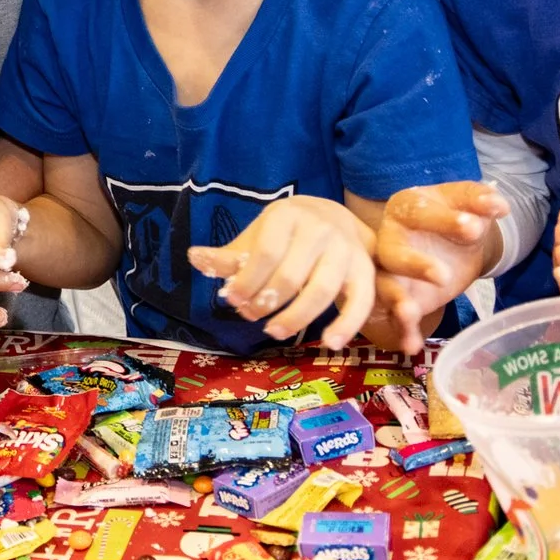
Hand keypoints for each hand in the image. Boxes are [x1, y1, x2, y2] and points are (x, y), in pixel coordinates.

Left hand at [191, 196, 375, 347]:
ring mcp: (346, 250)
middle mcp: (321, 229)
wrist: (335, 216)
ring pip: (322, 291)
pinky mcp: (365, 271)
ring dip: (296, 318)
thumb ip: (230, 255)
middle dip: (267, 303)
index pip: (266, 254)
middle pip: (291, 276)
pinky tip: (329, 343)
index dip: (247, 281)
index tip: (233, 300)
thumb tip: (194, 258)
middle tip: (251, 316)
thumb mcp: (257, 236)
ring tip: (274, 331)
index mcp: (288, 216)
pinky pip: (360, 302)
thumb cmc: (287, 233)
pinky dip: (346, 325)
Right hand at [374, 182, 506, 352]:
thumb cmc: (456, 218)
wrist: (450, 242)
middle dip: (415, 264)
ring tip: (408, 312)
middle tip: (443, 276)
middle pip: (393, 252)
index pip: (418, 211)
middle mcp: (390, 239)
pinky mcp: (402, 299)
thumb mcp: (468, 205)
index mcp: (405, 208)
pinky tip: (411, 346)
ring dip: (395, 299)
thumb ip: (480, 200)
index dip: (444, 219)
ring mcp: (391, 272)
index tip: (474, 227)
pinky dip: (403, 331)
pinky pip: (396, 317)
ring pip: (385, 285)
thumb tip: (499, 204)